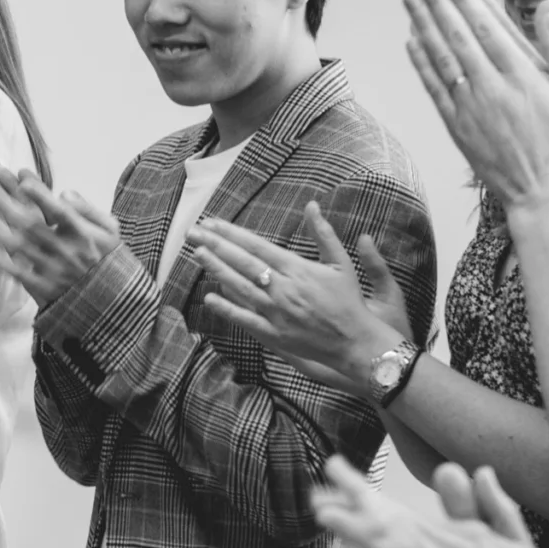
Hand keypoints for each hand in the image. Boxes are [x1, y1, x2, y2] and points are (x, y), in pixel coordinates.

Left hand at [0, 163, 120, 306]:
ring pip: (21, 248)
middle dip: (10, 206)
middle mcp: (67, 250)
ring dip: (1, 233)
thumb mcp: (110, 230)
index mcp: (83, 234)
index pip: (59, 210)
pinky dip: (2, 262)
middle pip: (32, 225)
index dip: (40, 195)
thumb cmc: (108, 259)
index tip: (23, 180)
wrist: (111, 301)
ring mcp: (54, 270)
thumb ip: (88, 210)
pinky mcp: (44, 288)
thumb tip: (64, 193)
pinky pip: (18, 273)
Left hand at [185, 203, 408, 390]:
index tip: (213, 223)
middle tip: (193, 233)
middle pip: (242, 263)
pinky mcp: (274, 334)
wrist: (356, 342)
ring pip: (239, 287)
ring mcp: (276, 312)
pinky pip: (245, 319)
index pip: (257, 247)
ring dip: (216, 270)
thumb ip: (324, 234)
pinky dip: (226, 308)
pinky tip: (209, 297)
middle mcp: (283, 289)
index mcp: (297, 269)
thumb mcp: (342, 263)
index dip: (232, 234)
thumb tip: (312, 205)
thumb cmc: (350, 301)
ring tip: (197, 254)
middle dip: (215, 246)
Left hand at [404, 0, 548, 223]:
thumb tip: (548, 6)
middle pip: (456, 35)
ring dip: (422, 23)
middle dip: (436, 0)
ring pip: (440, 56)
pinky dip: (420, 62)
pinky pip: (433, 87)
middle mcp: (490, 87)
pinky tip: (410, 40)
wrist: (541, 195)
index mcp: (522, 76)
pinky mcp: (456, 125)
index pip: (485, 26)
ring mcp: (469, 107)